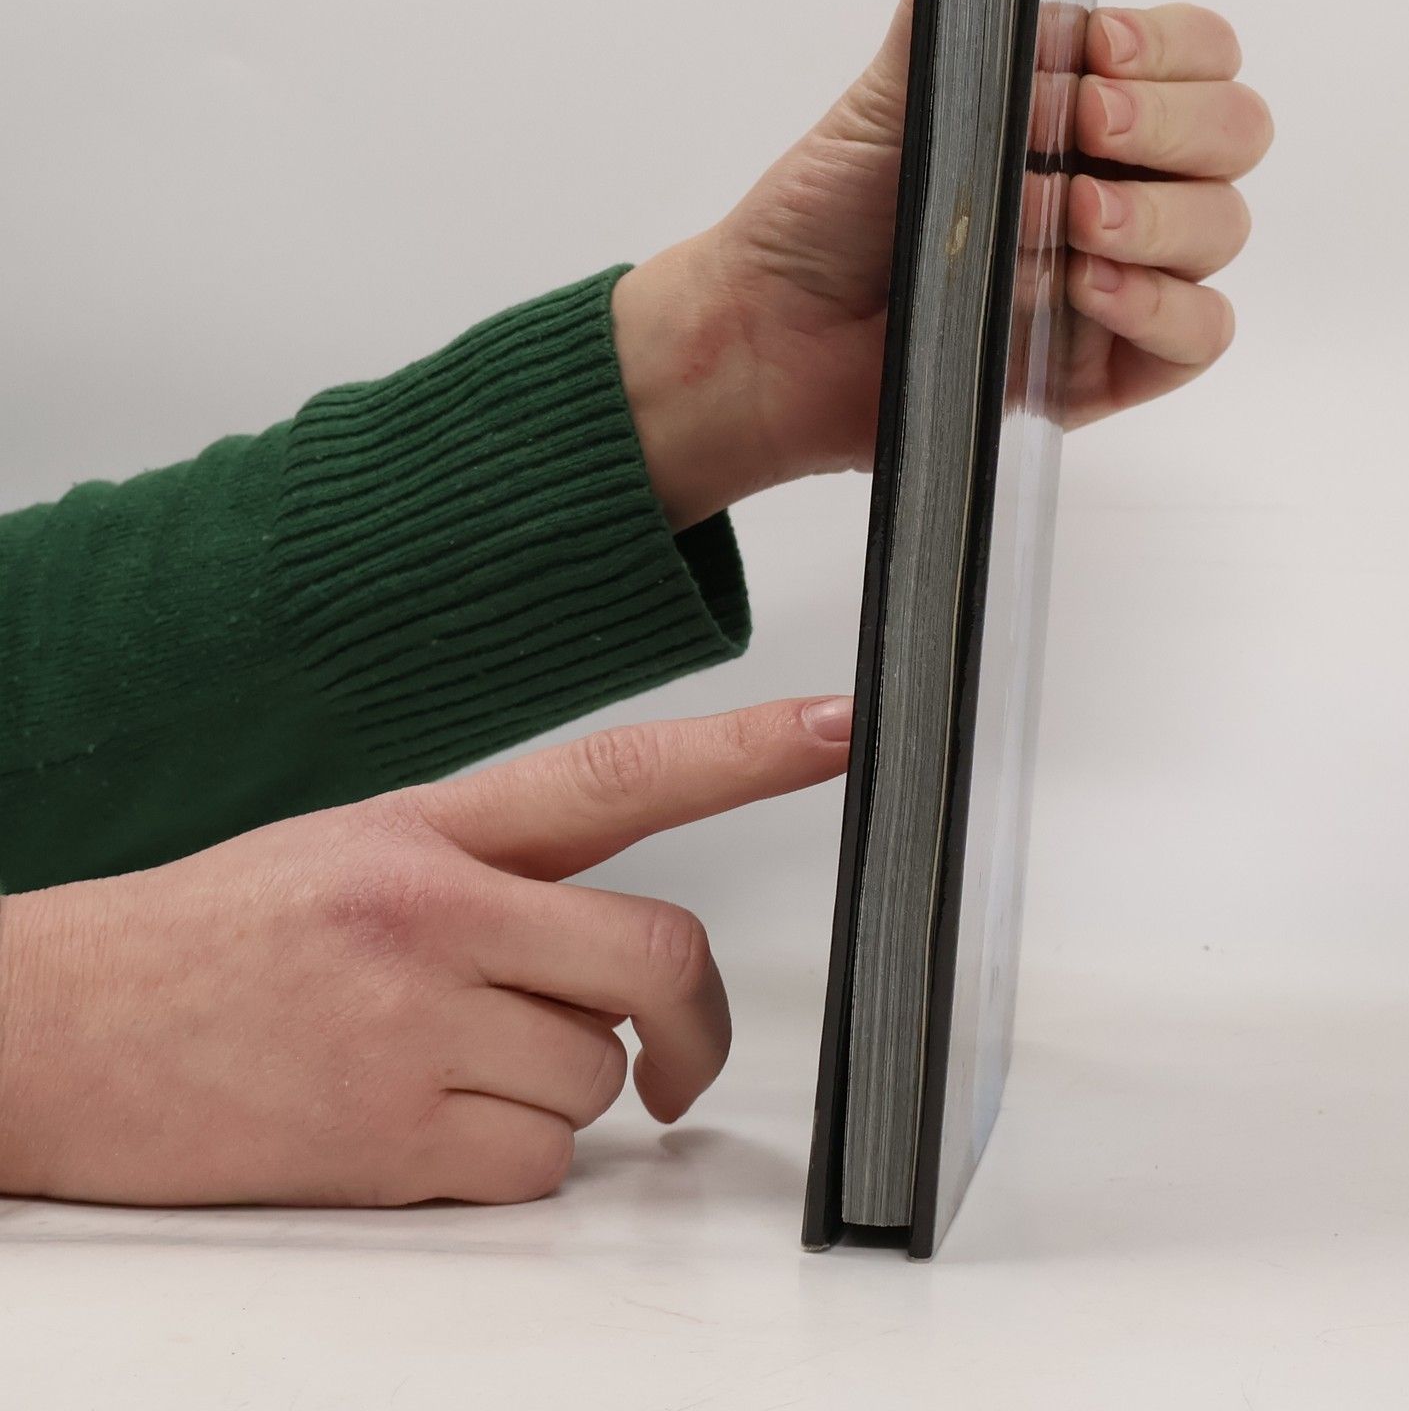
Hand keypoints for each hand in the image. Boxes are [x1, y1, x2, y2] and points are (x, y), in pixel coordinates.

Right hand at [0, 695, 851, 1205]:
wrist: (53, 1031)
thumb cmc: (220, 932)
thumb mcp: (362, 847)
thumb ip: (503, 872)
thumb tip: (634, 955)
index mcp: (432, 828)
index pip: (623, 773)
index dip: (749, 749)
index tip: (843, 728)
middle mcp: (433, 916)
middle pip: (660, 962)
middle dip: (694, 1024)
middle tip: (682, 1057)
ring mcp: (410, 1032)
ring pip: (601, 1080)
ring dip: (568, 1092)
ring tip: (456, 1069)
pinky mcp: (384, 1145)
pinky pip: (537, 1168)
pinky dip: (512, 1164)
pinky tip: (424, 1129)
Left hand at [613, 0, 1271, 528]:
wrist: (773, 330)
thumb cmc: (828, 213)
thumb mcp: (887, 95)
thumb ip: (949, 14)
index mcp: (1087, 104)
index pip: (1200, 54)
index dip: (1174, 46)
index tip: (1102, 52)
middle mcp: (1123, 182)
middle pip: (1236, 133)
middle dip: (1172, 122)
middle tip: (1086, 126)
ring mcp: (1124, 275)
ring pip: (1221, 228)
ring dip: (1154, 217)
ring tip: (1070, 220)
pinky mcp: (1110, 366)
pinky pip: (1199, 334)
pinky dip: (1160, 308)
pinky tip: (1088, 291)